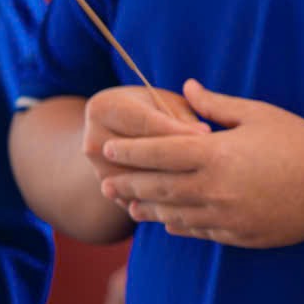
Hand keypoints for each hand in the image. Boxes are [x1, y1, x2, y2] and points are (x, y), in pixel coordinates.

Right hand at [80, 85, 206, 196]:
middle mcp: (93, 140)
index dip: (177, 129)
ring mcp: (97, 170)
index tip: (207, 135)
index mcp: (104, 108)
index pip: (146, 122)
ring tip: (204, 182)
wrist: (119, 133)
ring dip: (172, 183)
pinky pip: (138, 199)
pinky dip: (163, 200)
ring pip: (139, 181)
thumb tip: (205, 133)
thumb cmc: (153, 110)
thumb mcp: (167, 102)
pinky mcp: (108, 191)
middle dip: (177, 158)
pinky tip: (191, 199)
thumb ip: (183, 115)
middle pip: (140, 154)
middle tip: (210, 163)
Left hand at [95, 79, 303, 247]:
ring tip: (127, 204)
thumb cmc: (302, 143)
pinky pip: (196, 231)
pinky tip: (167, 221)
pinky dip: (176, 225)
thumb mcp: (260, 115)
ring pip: (171, 214)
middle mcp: (213, 188)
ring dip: (146, 209)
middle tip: (104, 183)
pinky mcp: (237, 235)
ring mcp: (224, 216)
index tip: (109, 149)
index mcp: (216, 154)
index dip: (130, 151)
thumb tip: (187, 88)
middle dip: (127, 183)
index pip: (159, 153)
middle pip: (157, 187)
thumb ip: (218, 105)